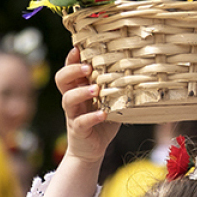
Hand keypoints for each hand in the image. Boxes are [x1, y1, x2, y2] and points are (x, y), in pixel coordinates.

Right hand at [57, 48, 118, 165]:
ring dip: (81, 92)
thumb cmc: (101, 119)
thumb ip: (114, 86)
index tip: (79, 48)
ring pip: (68, 99)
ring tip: (96, 90)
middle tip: (88, 68)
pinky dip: (92, 117)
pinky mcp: (78, 129)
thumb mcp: (108, 100)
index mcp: (78, 88)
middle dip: (72, 70)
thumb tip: (135, 68)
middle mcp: (72, 99)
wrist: (92, 148)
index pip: (69, 69)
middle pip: (61, 79)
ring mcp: (73, 114)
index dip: (71, 59)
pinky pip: (81, 122)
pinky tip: (102, 114)